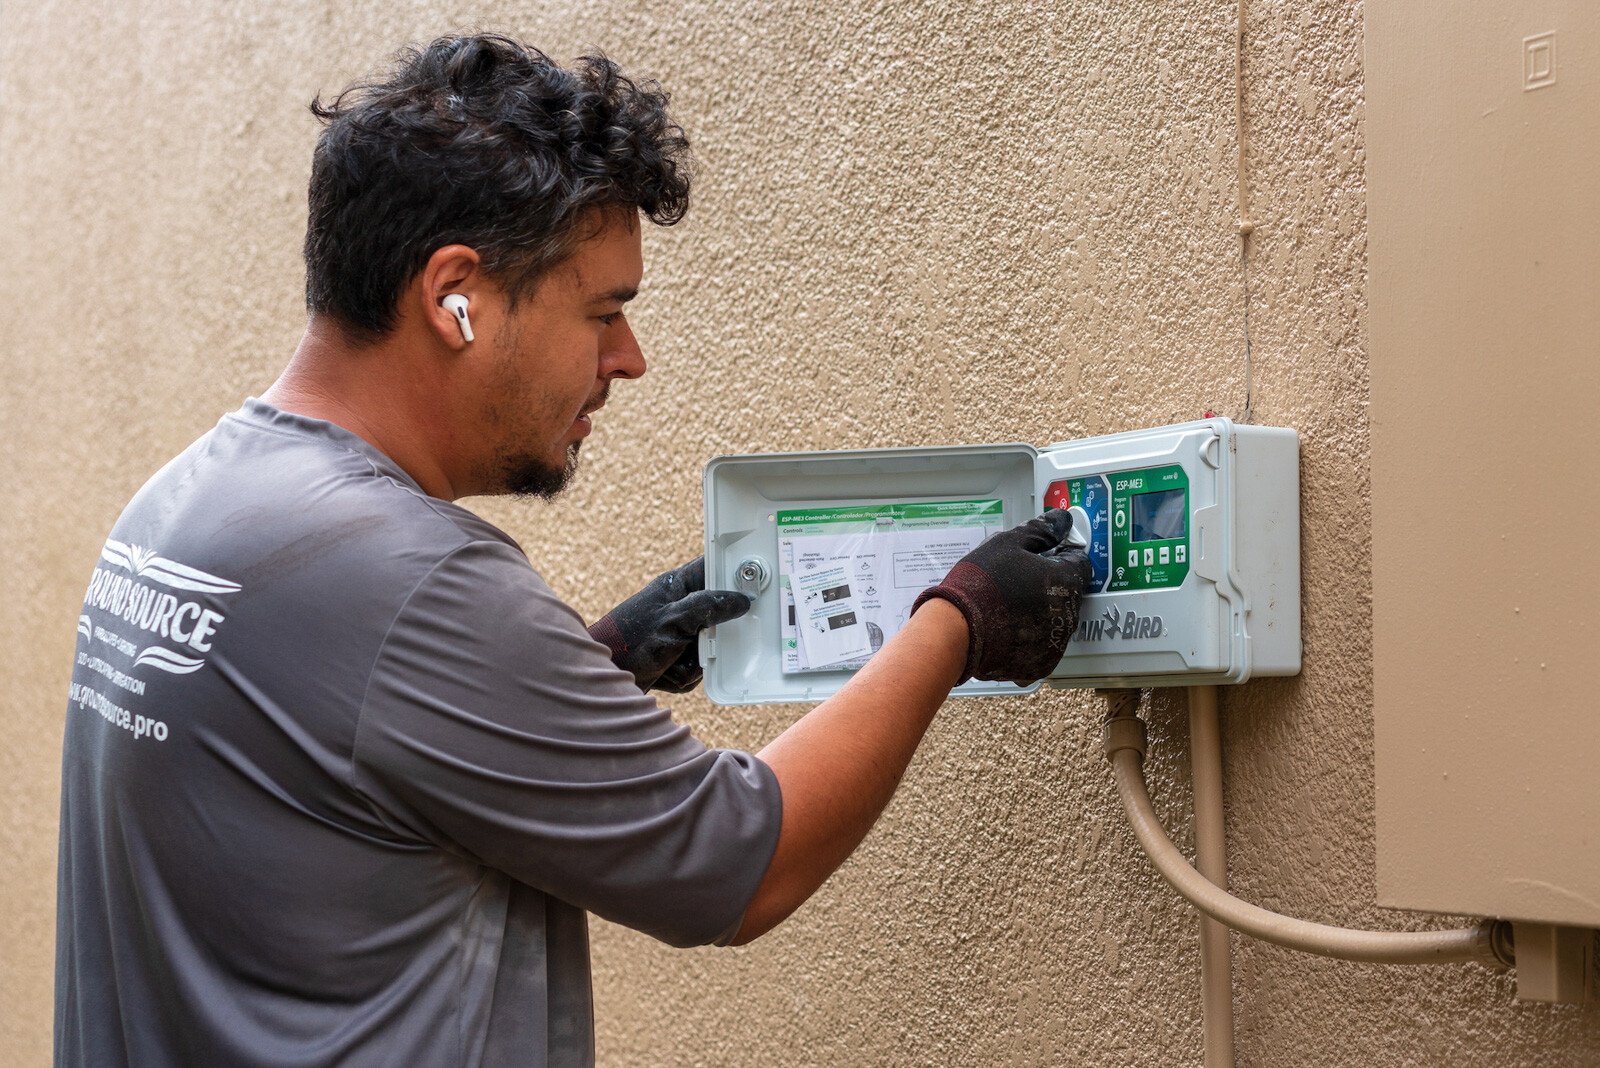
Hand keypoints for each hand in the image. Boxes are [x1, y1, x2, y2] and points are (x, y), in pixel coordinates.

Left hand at [589, 557, 751, 692]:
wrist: (598, 681)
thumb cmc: (629, 641)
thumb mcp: (674, 620)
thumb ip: (710, 607)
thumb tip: (742, 600)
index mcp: (678, 586)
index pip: (716, 568)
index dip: (738, 572)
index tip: (761, 581)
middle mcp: (681, 608)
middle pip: (722, 615)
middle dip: (714, 637)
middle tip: (702, 642)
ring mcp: (678, 635)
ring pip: (713, 646)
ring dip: (696, 661)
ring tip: (672, 661)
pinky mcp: (675, 659)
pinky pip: (699, 668)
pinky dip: (685, 675)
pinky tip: (666, 674)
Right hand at [910, 509, 1092, 685]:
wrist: (955, 630)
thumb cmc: (980, 584)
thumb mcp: (1008, 543)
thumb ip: (1040, 530)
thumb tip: (1061, 520)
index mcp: (1066, 581)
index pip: (1080, 562)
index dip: (1061, 554)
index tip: (1044, 555)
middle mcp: (1068, 615)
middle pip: (1068, 593)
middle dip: (1049, 585)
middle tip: (1018, 580)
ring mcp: (1056, 643)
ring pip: (1056, 621)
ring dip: (1040, 612)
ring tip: (1008, 605)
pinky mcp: (1041, 665)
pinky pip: (1042, 646)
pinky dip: (1030, 638)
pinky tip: (1007, 627)